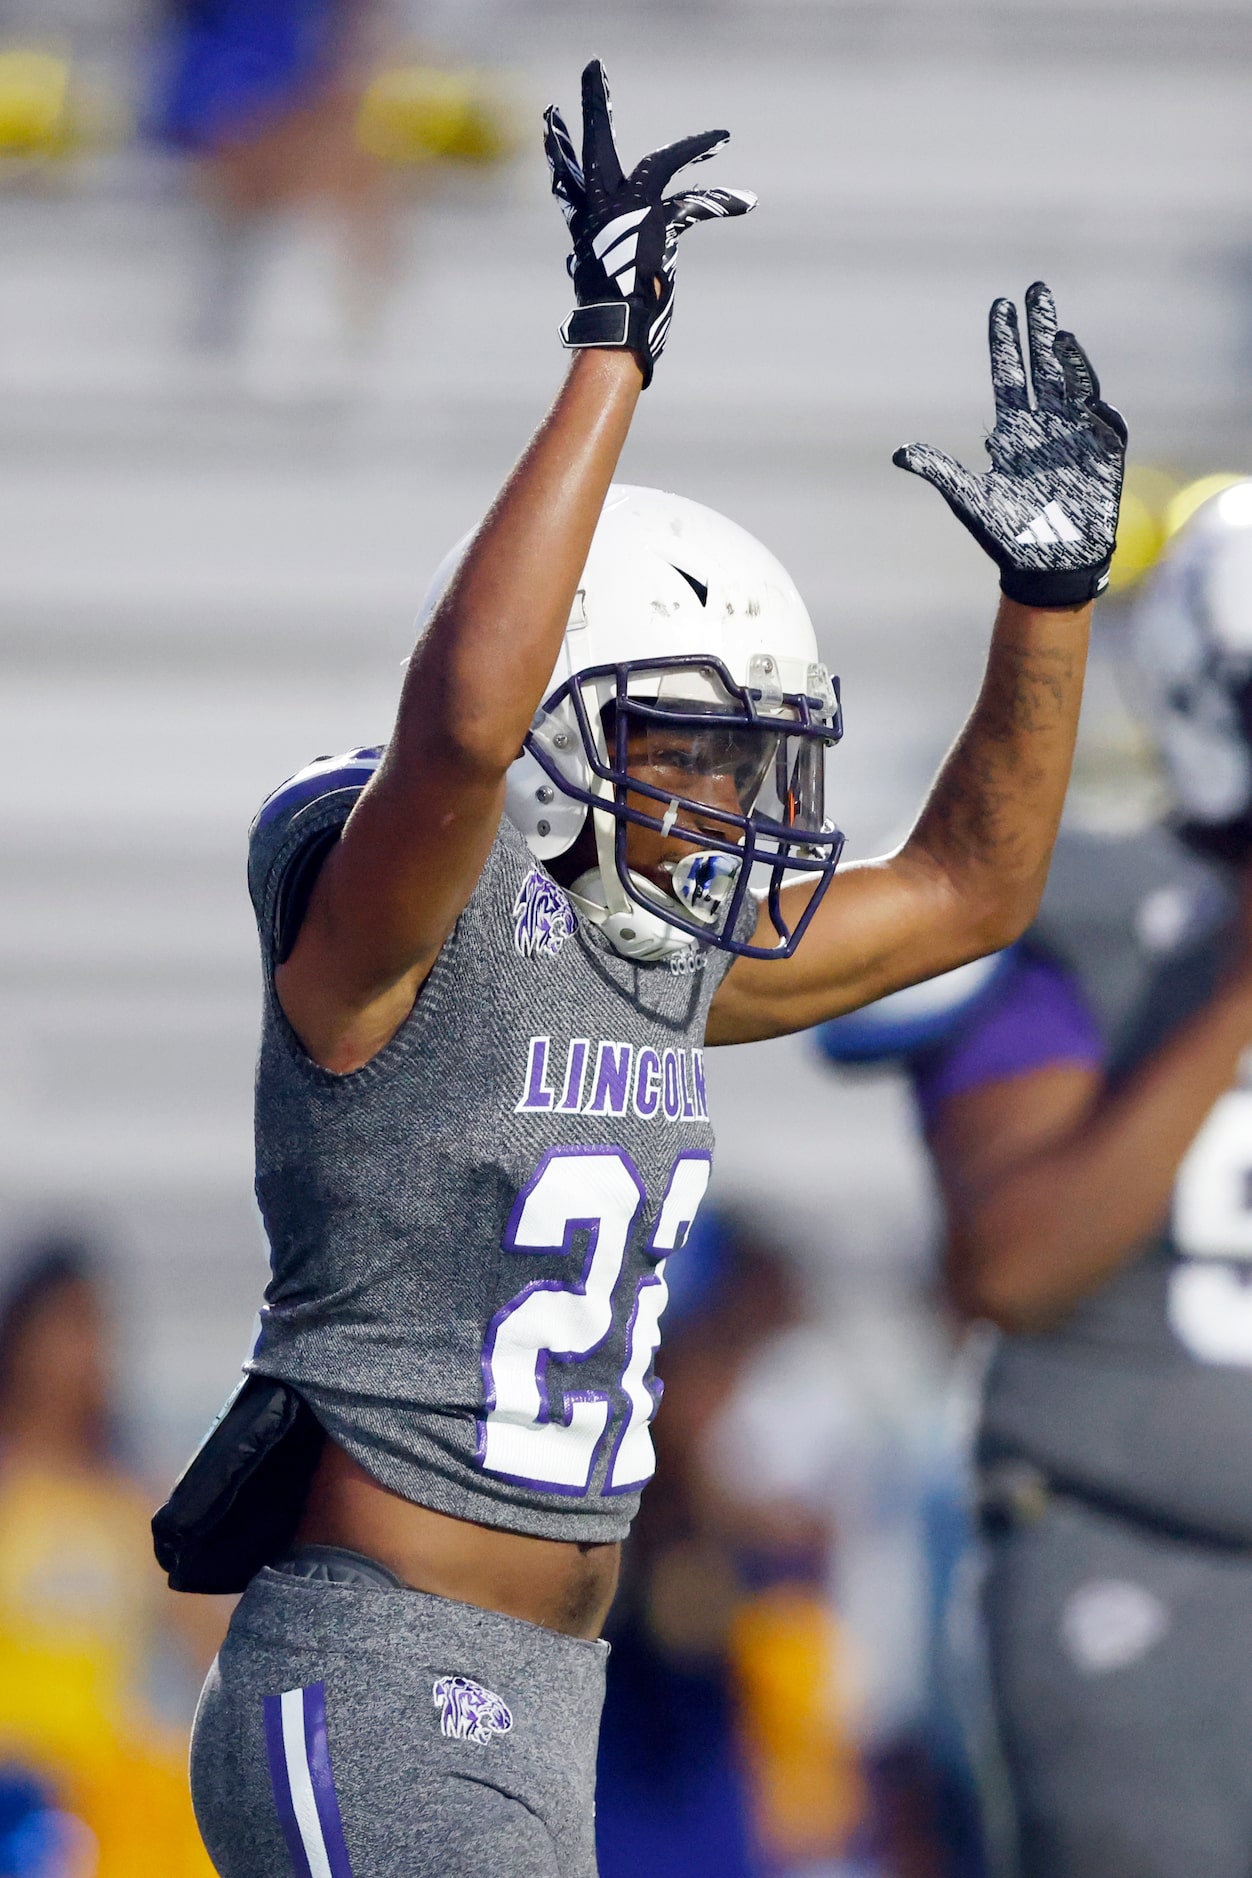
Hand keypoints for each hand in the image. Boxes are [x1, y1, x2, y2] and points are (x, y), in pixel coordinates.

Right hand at [544, 59, 755, 387]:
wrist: (617, 334)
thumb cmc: (611, 319)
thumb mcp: (595, 280)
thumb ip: (588, 260)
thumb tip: (576, 265)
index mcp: (587, 223)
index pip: (568, 178)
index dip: (562, 152)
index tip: (552, 120)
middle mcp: (601, 210)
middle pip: (595, 146)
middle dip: (594, 105)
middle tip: (594, 66)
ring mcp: (627, 213)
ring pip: (659, 165)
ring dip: (693, 148)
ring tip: (722, 136)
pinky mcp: (655, 223)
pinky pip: (694, 204)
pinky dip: (722, 203)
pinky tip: (748, 202)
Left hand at [894, 282, 1126, 608]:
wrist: (1048, 566)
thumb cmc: (1008, 536)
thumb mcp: (969, 500)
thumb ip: (938, 470)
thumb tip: (897, 453)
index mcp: (1013, 431)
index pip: (1009, 375)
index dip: (1005, 341)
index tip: (1001, 305)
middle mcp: (1046, 424)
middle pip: (1043, 366)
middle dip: (1039, 328)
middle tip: (1036, 288)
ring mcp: (1077, 433)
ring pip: (1073, 381)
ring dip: (1066, 356)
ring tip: (1056, 332)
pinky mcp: (1105, 449)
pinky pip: (1101, 413)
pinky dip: (1092, 395)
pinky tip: (1080, 382)